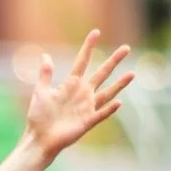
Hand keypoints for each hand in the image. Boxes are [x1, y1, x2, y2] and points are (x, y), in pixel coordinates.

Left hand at [22, 30, 135, 157]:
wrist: (39, 139)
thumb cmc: (38, 117)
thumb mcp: (40, 92)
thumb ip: (45, 74)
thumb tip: (45, 55)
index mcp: (71, 84)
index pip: (83, 61)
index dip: (89, 47)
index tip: (96, 32)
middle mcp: (82, 93)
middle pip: (102, 73)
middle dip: (114, 61)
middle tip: (126, 48)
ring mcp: (87, 107)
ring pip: (107, 93)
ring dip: (120, 84)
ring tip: (132, 73)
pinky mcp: (87, 122)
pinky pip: (101, 114)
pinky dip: (109, 109)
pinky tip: (119, 102)